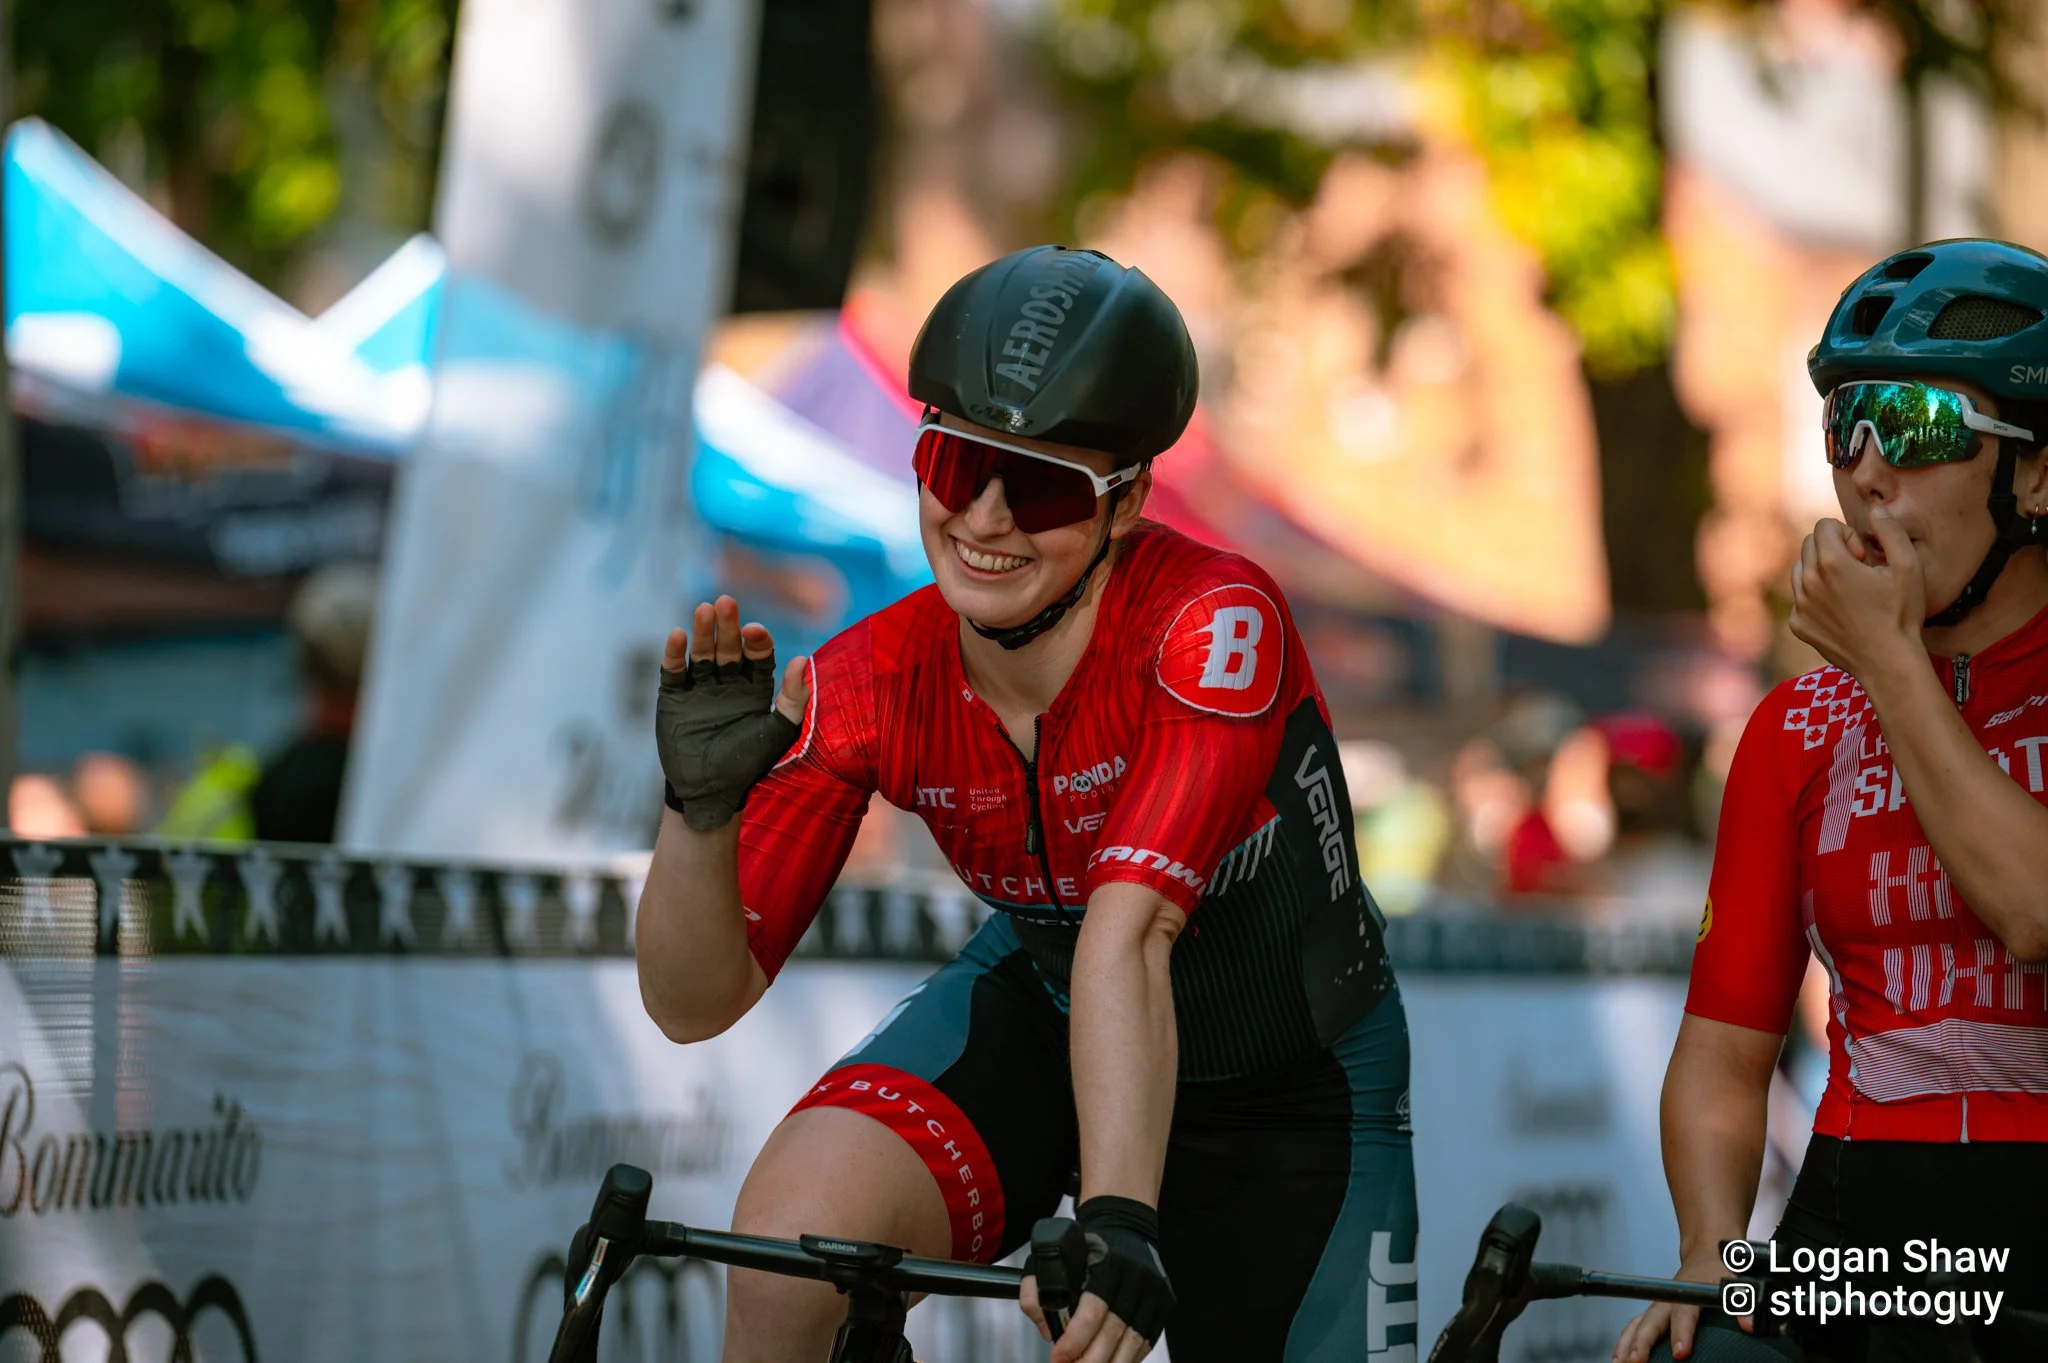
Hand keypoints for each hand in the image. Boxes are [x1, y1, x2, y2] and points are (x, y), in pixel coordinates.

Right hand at [655, 596, 810, 830]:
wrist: (709, 792)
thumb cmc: (748, 764)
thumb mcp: (777, 733)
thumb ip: (793, 700)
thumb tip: (802, 660)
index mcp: (755, 687)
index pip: (758, 654)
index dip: (757, 640)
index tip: (754, 630)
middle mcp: (728, 681)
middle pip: (729, 647)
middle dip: (728, 626)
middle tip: (726, 602)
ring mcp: (700, 687)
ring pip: (702, 653)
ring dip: (702, 632)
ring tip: (703, 610)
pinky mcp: (674, 696)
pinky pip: (674, 671)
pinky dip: (674, 654)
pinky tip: (676, 636)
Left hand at [1020, 1198, 1172, 1362]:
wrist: (1127, 1227)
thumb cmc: (1089, 1247)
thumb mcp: (1054, 1255)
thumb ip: (1036, 1290)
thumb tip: (1048, 1329)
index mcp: (1107, 1263)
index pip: (1093, 1310)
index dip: (1075, 1341)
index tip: (1059, 1358)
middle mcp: (1135, 1277)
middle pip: (1113, 1333)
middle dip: (1089, 1360)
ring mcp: (1154, 1292)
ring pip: (1133, 1343)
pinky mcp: (1165, 1304)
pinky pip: (1146, 1342)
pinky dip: (1127, 1358)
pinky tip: (1110, 1362)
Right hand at [1612, 1246, 1739, 1362]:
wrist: (1707, 1254)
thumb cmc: (1722, 1271)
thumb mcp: (1739, 1282)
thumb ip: (1744, 1304)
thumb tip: (1750, 1325)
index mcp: (1688, 1291)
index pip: (1683, 1313)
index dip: (1681, 1332)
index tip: (1680, 1353)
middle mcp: (1668, 1299)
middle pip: (1650, 1321)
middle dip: (1641, 1343)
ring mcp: (1658, 1306)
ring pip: (1637, 1324)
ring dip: (1627, 1344)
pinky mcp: (1654, 1313)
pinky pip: (1634, 1327)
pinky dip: (1624, 1342)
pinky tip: (1619, 1359)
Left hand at [1789, 508, 1924, 682]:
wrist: (1888, 662)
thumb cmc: (1901, 614)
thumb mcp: (1908, 566)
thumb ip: (1890, 530)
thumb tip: (1875, 509)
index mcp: (1831, 563)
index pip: (1823, 526)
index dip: (1848, 536)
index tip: (1864, 557)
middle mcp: (1807, 582)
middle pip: (1810, 544)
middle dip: (1834, 549)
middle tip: (1859, 572)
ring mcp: (1800, 605)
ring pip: (1801, 569)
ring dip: (1822, 571)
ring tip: (1850, 590)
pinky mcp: (1798, 624)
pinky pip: (1800, 598)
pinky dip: (1816, 597)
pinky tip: (1842, 611)